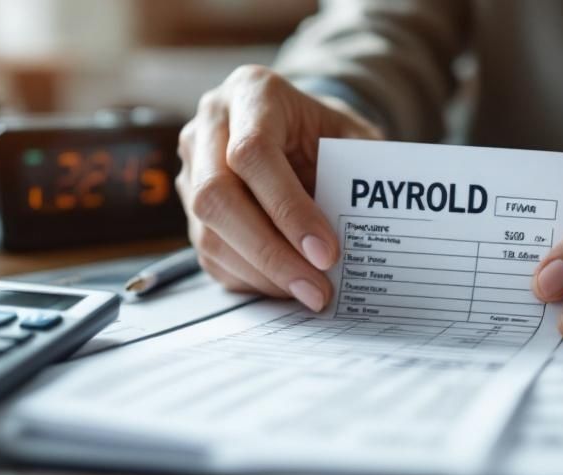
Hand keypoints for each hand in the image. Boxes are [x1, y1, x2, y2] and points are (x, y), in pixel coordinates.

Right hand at [176, 65, 382, 309]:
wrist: (299, 130)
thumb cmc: (328, 133)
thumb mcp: (353, 136)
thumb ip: (360, 170)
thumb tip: (370, 223)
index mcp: (251, 93)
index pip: (253, 153)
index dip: (289, 208)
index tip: (327, 252)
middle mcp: (209, 126)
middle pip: (217, 196)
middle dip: (271, 252)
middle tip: (317, 288)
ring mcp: (192, 168)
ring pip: (209, 233)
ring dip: (263, 273)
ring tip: (310, 293)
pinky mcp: (191, 209)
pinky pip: (211, 255)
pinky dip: (253, 279)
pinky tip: (289, 287)